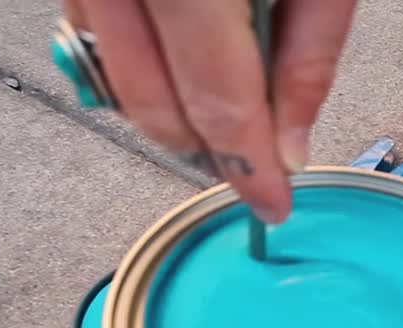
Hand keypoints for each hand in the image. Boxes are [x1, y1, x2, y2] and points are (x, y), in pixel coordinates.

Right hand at [64, 0, 357, 222]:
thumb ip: (308, 57)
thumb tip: (290, 148)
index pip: (220, 102)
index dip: (251, 166)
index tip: (272, 205)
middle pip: (156, 106)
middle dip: (208, 147)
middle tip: (256, 159)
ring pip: (115, 87)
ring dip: (171, 114)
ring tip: (226, 107)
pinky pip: (93, 48)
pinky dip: (138, 74)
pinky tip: (182, 61)